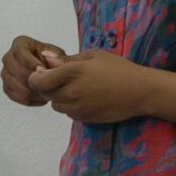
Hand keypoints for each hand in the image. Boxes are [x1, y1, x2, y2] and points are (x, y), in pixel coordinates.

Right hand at [1, 35, 66, 105]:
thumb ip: (58, 59)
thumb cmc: (54, 62)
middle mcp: (9, 57)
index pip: (19, 52)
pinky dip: (28, 100)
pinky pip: (14, 96)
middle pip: (14, 68)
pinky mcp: (7, 87)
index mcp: (21, 43)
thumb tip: (50, 60)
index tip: (43, 70)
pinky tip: (42, 99)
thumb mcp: (60, 57)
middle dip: (31, 79)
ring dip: (31, 91)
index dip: (30, 62)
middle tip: (46, 86)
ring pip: (14, 84)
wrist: (50, 73)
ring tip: (47, 94)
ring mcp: (5, 73)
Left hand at [25, 49, 153, 124]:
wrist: (140, 92)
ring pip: (56, 105)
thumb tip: (45, 58)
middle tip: (61, 79)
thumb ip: (66, 59)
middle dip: (47, 86)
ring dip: (59, 97)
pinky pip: (68, 113)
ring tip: (76, 87)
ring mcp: (78, 108)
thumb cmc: (118, 69)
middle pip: (45, 94)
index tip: (43, 72)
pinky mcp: (84, 118)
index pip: (38, 81)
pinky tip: (86, 97)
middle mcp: (72, 92)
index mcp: (72, 72)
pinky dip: (71, 106)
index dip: (36, 77)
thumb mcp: (93, 56)